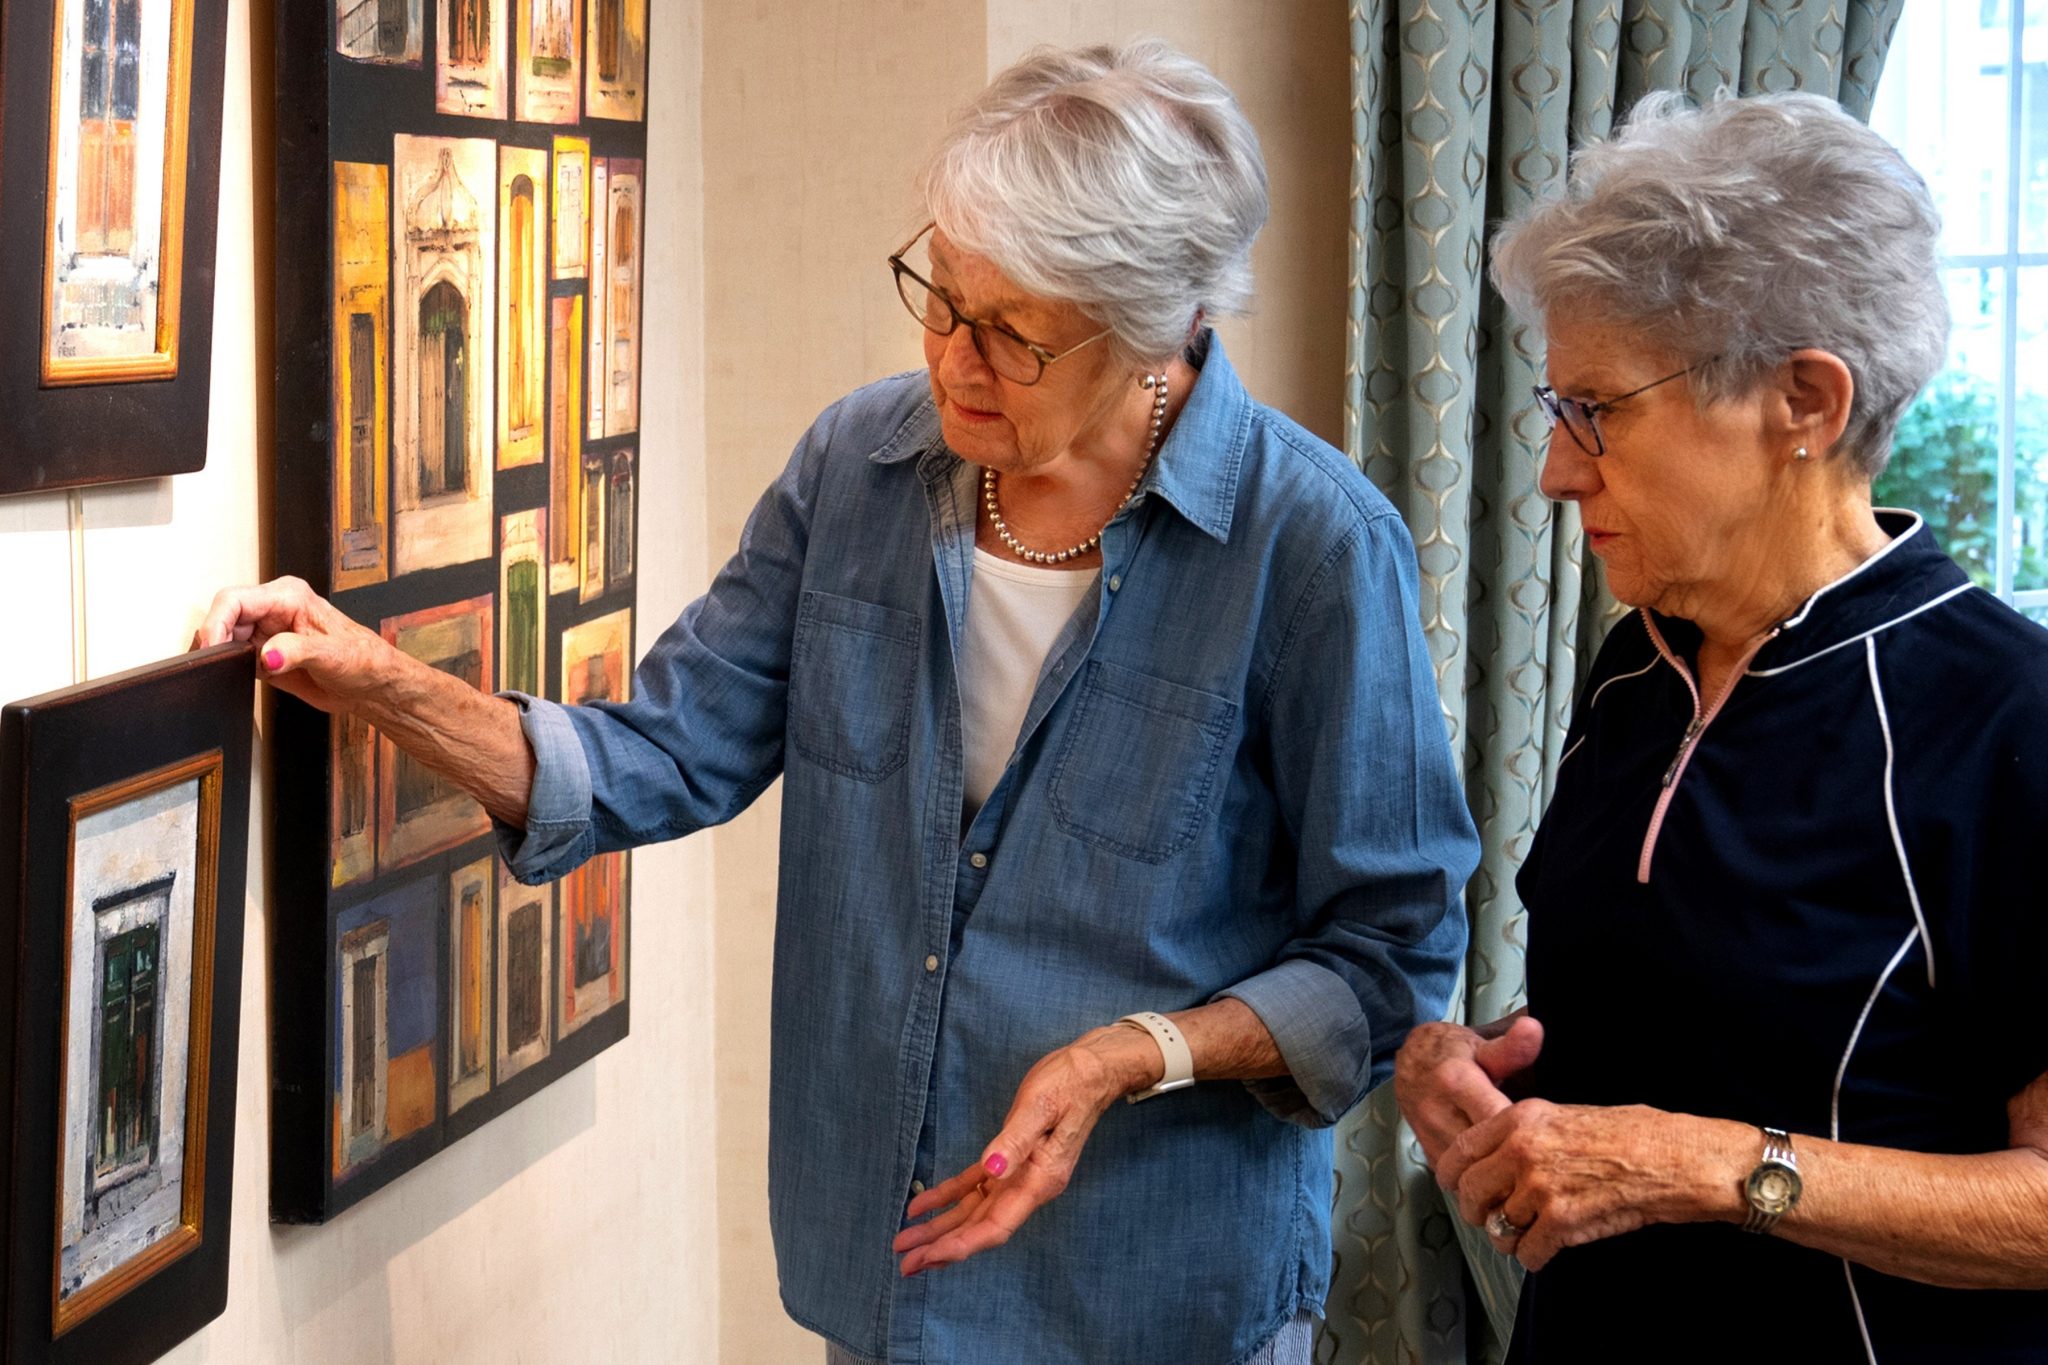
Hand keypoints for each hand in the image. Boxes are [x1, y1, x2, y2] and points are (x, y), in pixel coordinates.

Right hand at [194, 577, 390, 713]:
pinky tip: (234, 677)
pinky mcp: (264, 656)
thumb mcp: (332, 654)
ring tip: (225, 671)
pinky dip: (227, 667)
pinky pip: (233, 657)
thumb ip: (296, 651)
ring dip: (220, 654)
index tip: (212, 646)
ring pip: (224, 638)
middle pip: (223, 617)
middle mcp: (273, 611)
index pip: (235, 600)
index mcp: (289, 597)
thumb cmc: (364, 661)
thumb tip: (267, 655)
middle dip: (214, 640)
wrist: (372, 686)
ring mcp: (267, 634)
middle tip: (214, 664)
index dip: (216, 621)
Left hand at [892, 1025, 1160, 1276]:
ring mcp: (1018, 1177)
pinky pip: (974, 1187)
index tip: (929, 1257)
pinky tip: (921, 1207)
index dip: (961, 1245)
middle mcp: (1028, 1187)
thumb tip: (991, 1171)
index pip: (995, 1226)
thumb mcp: (1040, 1107)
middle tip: (905, 1265)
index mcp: (1038, 1181)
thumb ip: (1015, 1141)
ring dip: (940, 1229)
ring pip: (973, 1212)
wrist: (1091, 1071)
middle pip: (980, 1227)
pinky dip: (947, 1197)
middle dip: (942, 1247)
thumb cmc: (1069, 1084)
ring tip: (905, 1242)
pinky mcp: (1009, 1161)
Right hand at [1393, 1012, 1544, 1166]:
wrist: (1410, 1065)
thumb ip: (1511, 1046)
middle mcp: (1438, 1113)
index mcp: (1455, 1082)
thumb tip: (1533, 1030)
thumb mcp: (1482, 1043)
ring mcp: (1431, 1138)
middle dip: (1517, 1159)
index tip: (1546, 1136)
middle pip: (1487, 1152)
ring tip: (1526, 1170)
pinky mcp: (1431, 1157)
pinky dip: (1484, 1179)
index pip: (1498, 1120)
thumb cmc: (1450, 1053)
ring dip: (1501, 1173)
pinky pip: (1464, 1179)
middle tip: (1544, 1160)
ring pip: (1474, 1173)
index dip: (1525, 1132)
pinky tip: (1502, 1173)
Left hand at [1436, 1099, 1739, 1270]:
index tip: (1457, 1188)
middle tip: (1492, 1218)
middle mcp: (1521, 1150)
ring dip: (1507, 1238)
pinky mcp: (1562, 1222)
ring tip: (1524, 1235)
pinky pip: (1527, 1253)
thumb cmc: (1630, 1134)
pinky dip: (1533, 1257)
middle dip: (1477, 1212)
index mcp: (1520, 1118)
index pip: (1459, 1152)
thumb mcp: (1565, 1115)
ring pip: (1496, 1228)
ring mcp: (1540, 1187)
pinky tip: (1546, 1249)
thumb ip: (1524, 1134)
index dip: (1453, 1177)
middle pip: (1470, 1193)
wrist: (1673, 1158)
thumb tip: (1494, 1159)